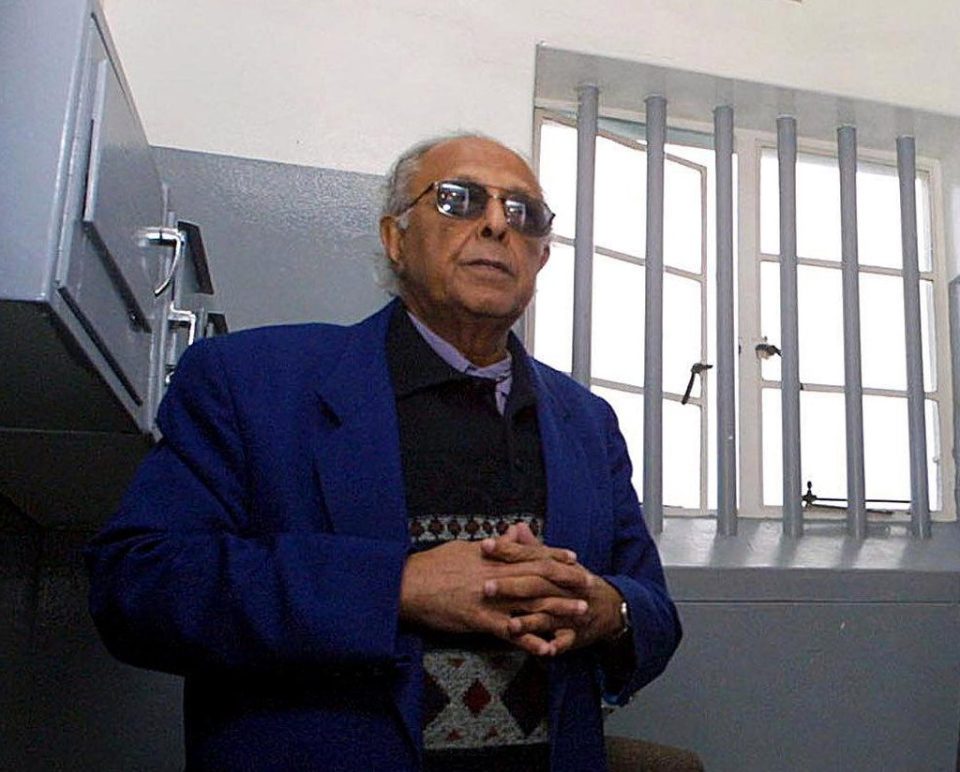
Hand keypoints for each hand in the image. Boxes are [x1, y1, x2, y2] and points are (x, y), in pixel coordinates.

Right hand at [399, 530, 590, 655]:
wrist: (408, 585)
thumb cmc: (433, 565)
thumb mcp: (465, 548)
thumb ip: (492, 544)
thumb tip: (510, 532)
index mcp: (493, 557)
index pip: (531, 554)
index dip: (555, 556)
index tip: (574, 559)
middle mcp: (496, 575)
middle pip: (539, 576)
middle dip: (567, 581)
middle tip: (590, 585)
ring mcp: (490, 598)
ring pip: (531, 603)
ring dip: (558, 609)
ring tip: (580, 614)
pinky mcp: (479, 619)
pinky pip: (510, 632)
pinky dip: (529, 640)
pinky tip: (547, 648)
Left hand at [482, 524, 624, 653]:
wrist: (611, 606)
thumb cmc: (576, 583)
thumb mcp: (558, 564)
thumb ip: (533, 548)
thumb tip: (516, 527)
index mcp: (556, 568)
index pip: (531, 556)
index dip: (509, 550)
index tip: (485, 545)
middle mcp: (563, 588)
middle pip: (537, 585)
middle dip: (512, 586)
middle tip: (486, 587)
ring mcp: (571, 611)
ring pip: (549, 615)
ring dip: (531, 621)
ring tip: (510, 626)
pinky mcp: (576, 633)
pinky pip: (567, 640)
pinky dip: (557, 645)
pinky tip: (545, 650)